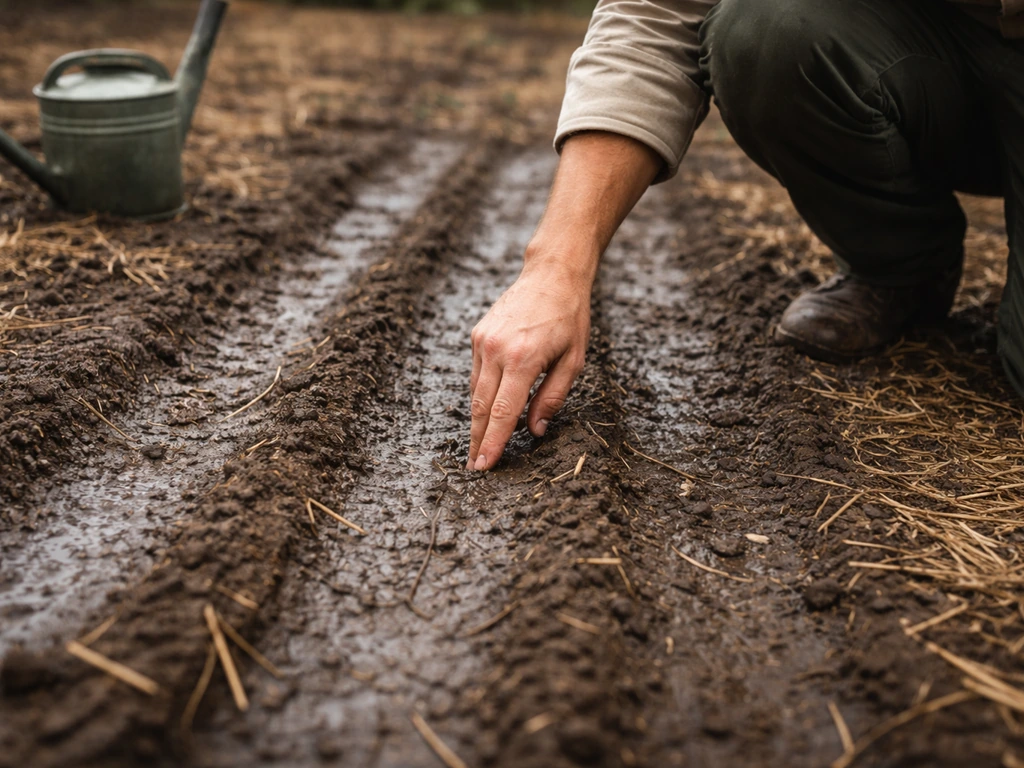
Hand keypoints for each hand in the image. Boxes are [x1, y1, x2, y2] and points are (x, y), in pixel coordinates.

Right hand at [467, 257, 590, 470]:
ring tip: (480, 445)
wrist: (551, 275)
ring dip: (477, 420)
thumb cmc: (569, 318)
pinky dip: (481, 394)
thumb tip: (534, 430)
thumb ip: (553, 397)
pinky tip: (487, 410)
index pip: (501, 412)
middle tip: (475, 467)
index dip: (492, 443)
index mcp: (523, 359)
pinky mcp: (478, 335)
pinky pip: (477, 374)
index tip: (483, 466)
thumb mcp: (573, 361)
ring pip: (475, 392)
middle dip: (477, 440)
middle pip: (481, 407)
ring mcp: (483, 341)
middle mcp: (497, 350)